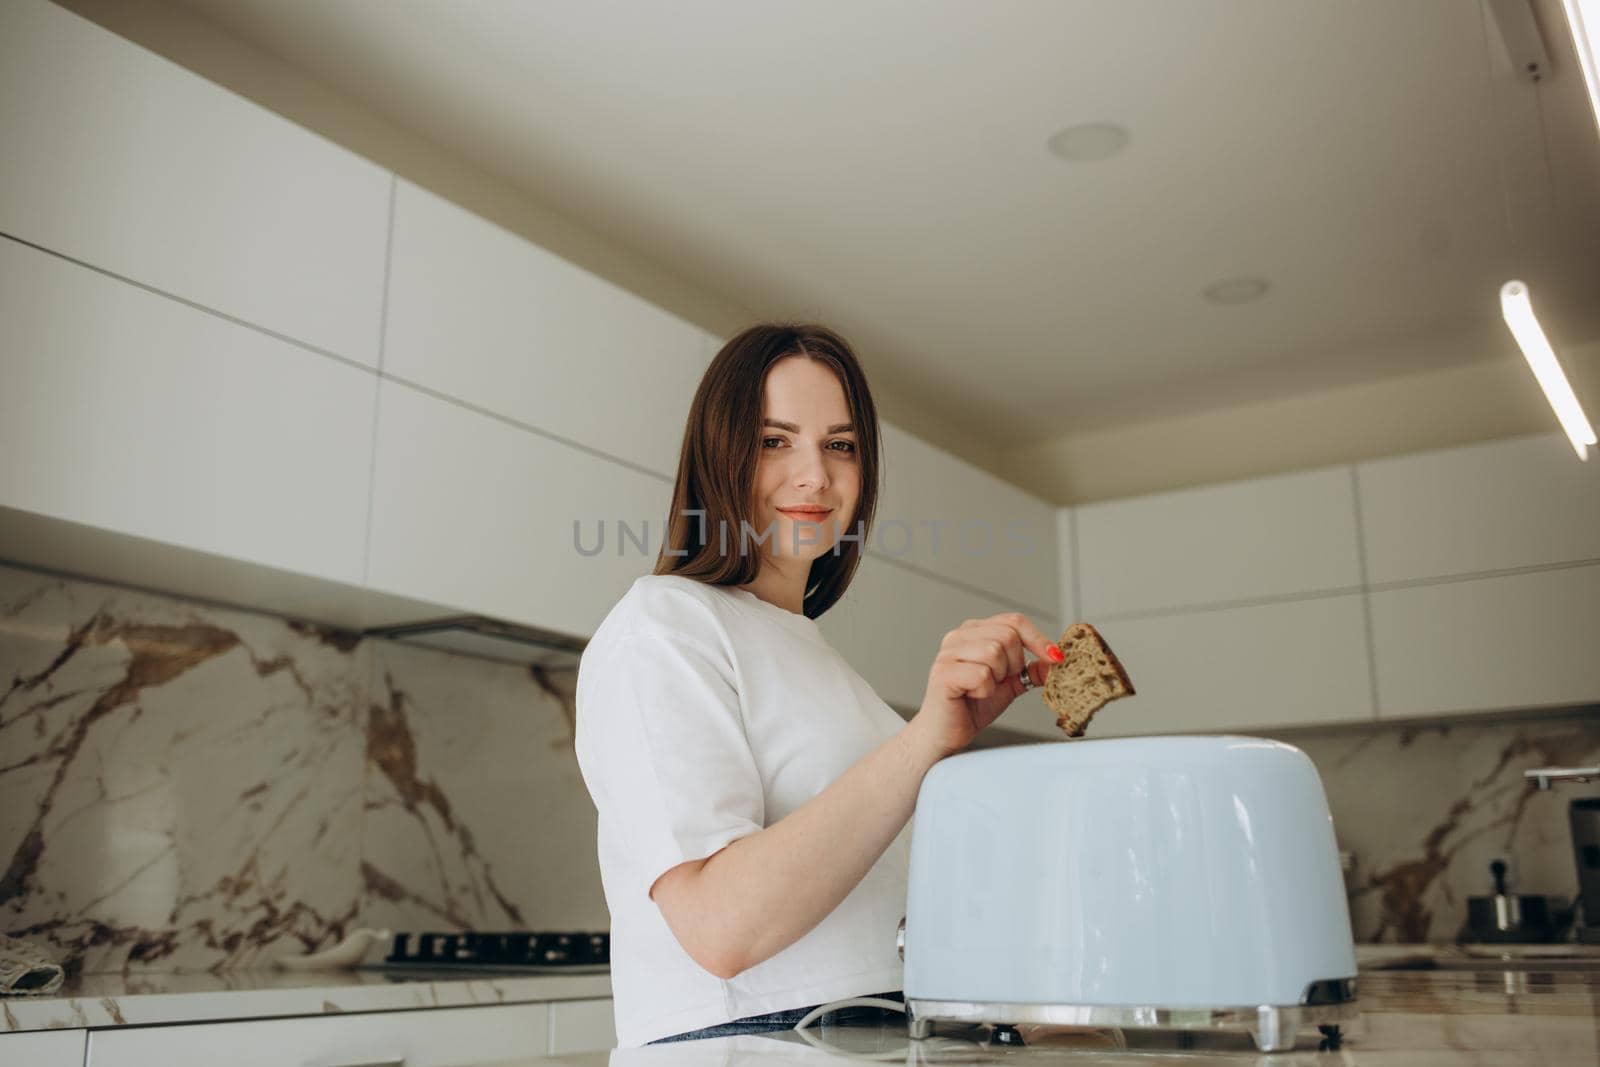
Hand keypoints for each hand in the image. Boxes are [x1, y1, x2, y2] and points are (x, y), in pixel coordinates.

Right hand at [911, 612, 1063, 759]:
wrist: (946, 734)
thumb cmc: (972, 706)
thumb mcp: (1010, 684)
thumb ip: (1031, 670)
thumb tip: (1056, 660)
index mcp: (974, 632)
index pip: (1013, 621)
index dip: (1038, 638)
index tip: (1055, 657)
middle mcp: (958, 636)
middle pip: (1007, 635)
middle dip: (1014, 664)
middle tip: (1000, 681)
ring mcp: (948, 653)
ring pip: (994, 652)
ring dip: (997, 678)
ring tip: (982, 689)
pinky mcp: (943, 673)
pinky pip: (981, 674)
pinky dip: (984, 690)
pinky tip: (972, 696)